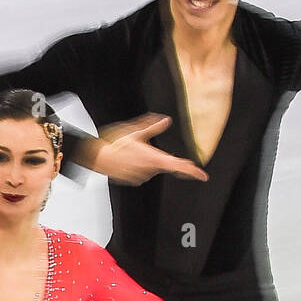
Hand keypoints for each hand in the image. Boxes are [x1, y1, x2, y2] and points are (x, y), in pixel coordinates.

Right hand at [77, 113, 208, 185]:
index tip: (202, 176)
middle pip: (164, 165)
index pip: (178, 166)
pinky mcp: (134, 180)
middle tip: (144, 148)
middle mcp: (150, 169)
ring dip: (147, 160)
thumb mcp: (136, 131)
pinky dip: (139, 165)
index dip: (192, 171)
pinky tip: (128, 158)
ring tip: (131, 150)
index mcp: (154, 158)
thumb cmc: (115, 144)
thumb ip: (153, 126)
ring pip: (151, 167)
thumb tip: (166, 121)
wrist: (97, 157)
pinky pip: (142, 172)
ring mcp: (142, 176)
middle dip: (159, 156)